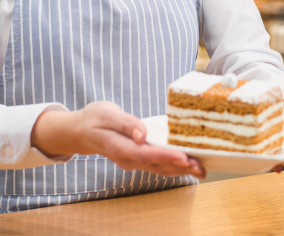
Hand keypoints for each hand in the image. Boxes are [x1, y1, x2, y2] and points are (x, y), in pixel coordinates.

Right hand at [31, 101, 204, 178]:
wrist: (81, 131)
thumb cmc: (94, 119)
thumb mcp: (107, 114)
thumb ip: (126, 123)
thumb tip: (142, 134)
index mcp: (120, 147)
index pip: (146, 154)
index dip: (166, 156)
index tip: (184, 157)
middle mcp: (128, 159)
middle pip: (157, 165)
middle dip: (180, 166)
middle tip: (201, 166)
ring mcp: (133, 161)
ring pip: (159, 168)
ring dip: (181, 170)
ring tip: (201, 169)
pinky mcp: (138, 159)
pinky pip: (158, 165)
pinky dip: (174, 166)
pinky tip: (188, 165)